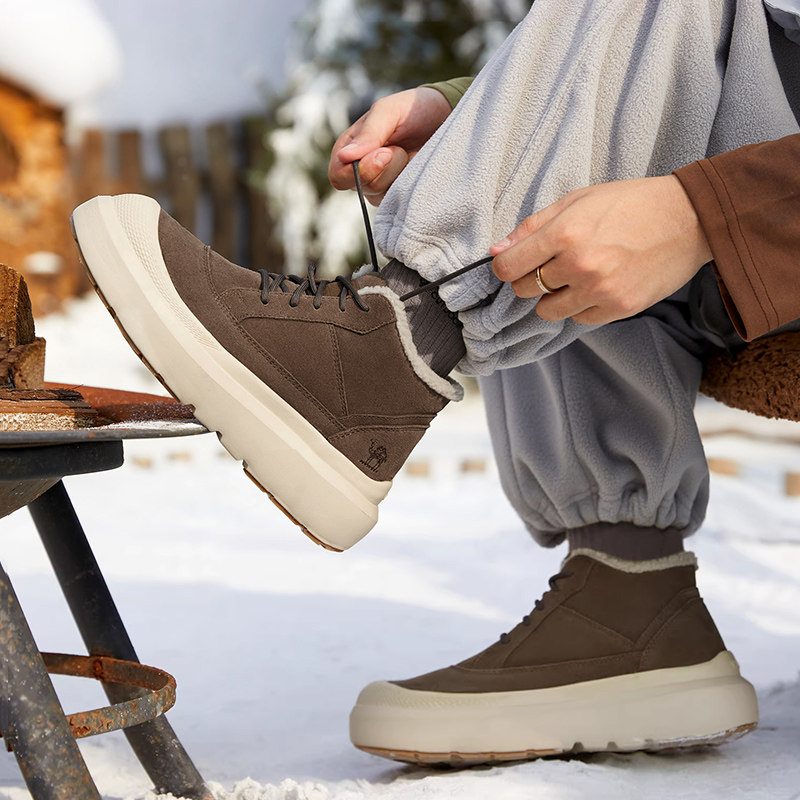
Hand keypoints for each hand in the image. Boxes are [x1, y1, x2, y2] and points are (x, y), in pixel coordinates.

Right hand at [328, 87, 451, 204]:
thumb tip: (344, 157)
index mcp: (350, 149)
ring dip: (399, 174)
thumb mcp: (388, 112)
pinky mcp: (400, 194)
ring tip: (409, 154)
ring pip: (381, 196)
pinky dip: (410, 183)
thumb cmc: (412, 109)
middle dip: (385, 169)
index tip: (385, 153)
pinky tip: (416, 166)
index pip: (338, 175)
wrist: (444, 116)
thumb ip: (368, 133)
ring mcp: (381, 185)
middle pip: (362, 187)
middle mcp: (361, 171)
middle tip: (400, 149)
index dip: (359, 170)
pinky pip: (400, 201)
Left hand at [489, 176, 713, 324]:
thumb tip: (497, 251)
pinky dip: (582, 305)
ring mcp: (600, 291)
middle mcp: (579, 265)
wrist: (690, 219)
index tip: (511, 264)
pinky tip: (599, 284)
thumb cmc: (631, 203)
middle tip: (552, 264)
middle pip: (525, 290)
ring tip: (576, 276)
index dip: (504, 267)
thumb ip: (533, 226)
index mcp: (565, 233)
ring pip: (548, 311)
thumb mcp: (578, 200)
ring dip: (554, 296)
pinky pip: (578, 319)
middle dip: (530, 279)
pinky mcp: (619, 308)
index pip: (508, 267)